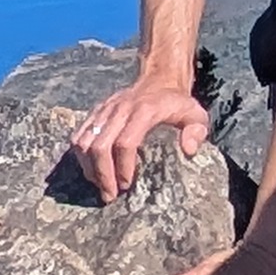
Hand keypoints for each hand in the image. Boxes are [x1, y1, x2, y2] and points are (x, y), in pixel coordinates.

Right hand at [69, 72, 210, 203]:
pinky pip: (78, 135)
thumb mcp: (196, 114)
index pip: (126, 142)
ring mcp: (105, 109)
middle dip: (102, 174)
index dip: (123, 167)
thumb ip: (197, 131)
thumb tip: (188, 150)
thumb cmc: (177, 104)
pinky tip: (91, 170)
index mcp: (145, 110)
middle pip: (100, 145)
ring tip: (100, 185)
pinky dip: (80, 155)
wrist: (159, 79)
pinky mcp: (95, 112)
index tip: (126, 185)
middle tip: (110, 194)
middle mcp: (121, 108)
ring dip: (89, 168)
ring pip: (84, 141)